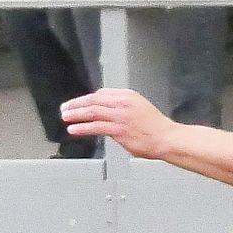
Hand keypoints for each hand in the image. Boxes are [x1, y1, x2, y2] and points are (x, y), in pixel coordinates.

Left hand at [60, 88, 176, 158]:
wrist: (167, 138)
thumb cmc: (154, 127)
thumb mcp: (138, 108)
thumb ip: (121, 107)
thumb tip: (103, 111)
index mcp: (128, 96)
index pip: (101, 94)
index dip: (85, 99)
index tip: (76, 103)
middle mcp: (123, 103)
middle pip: (93, 100)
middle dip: (76, 104)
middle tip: (65, 108)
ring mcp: (120, 116)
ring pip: (92, 112)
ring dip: (76, 115)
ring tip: (66, 117)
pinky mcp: (119, 129)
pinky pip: (95, 127)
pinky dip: (82, 128)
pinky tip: (73, 130)